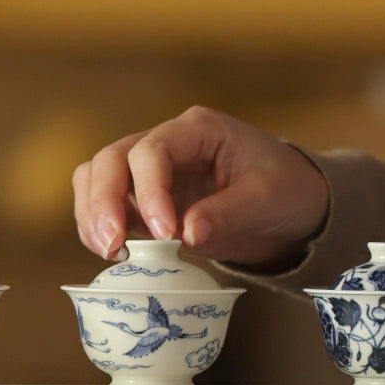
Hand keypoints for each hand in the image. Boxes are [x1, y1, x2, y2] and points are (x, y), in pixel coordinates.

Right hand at [72, 105, 329, 266]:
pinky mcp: (144, 202)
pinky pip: (106, 206)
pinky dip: (98, 227)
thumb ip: (227, 213)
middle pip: (111, 159)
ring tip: (108, 251)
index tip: (165, 233)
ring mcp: (150, 173)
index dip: (148, 191)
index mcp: (197, 130)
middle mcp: (166, 144)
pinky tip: (112, 254)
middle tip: (113, 244)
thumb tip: (187, 233)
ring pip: (97, 178)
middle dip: (104, 201)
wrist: (291, 206)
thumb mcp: (267, 199)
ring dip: (93, 214)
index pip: (152, 150)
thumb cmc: (285, 190)